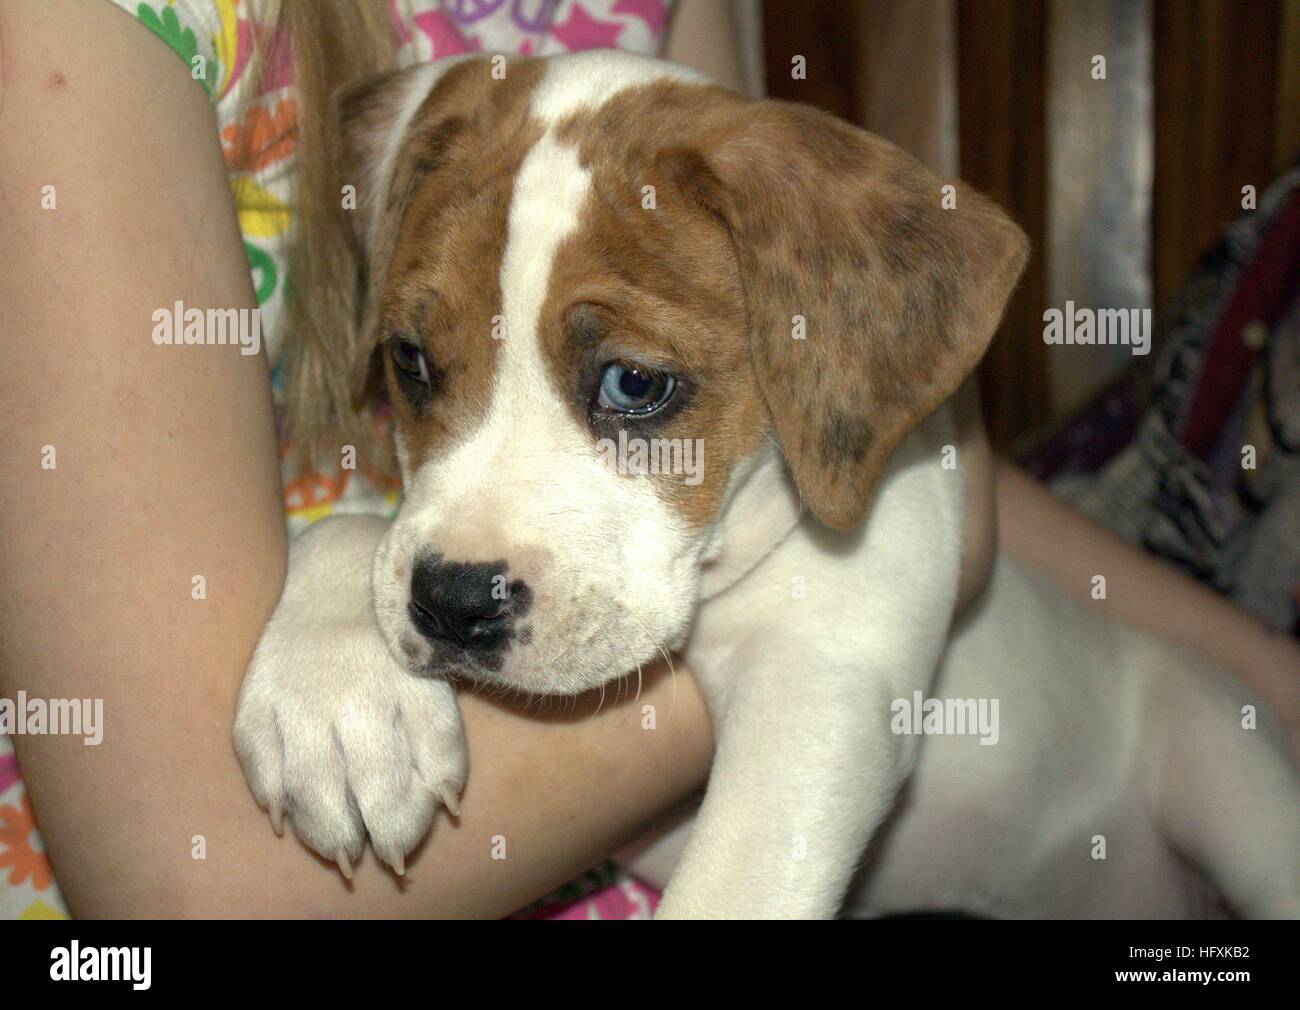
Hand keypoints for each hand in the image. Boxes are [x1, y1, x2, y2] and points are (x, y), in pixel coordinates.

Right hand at [232, 516, 466, 875]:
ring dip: (328, 833)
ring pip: (316, 786)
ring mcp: (304, 692)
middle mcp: (359, 687)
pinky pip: (258, 760)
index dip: (423, 813)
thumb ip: (441, 738)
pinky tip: (285, 817)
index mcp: (415, 677)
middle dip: (383, 834)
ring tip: (343, 851)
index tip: (418, 834)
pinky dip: (271, 797)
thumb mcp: (432, 672)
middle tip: (385, 857)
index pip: (433, 762)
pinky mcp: (259, 694)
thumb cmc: (394, 637)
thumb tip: (448, 807)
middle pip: (375, 785)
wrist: (334, 566)